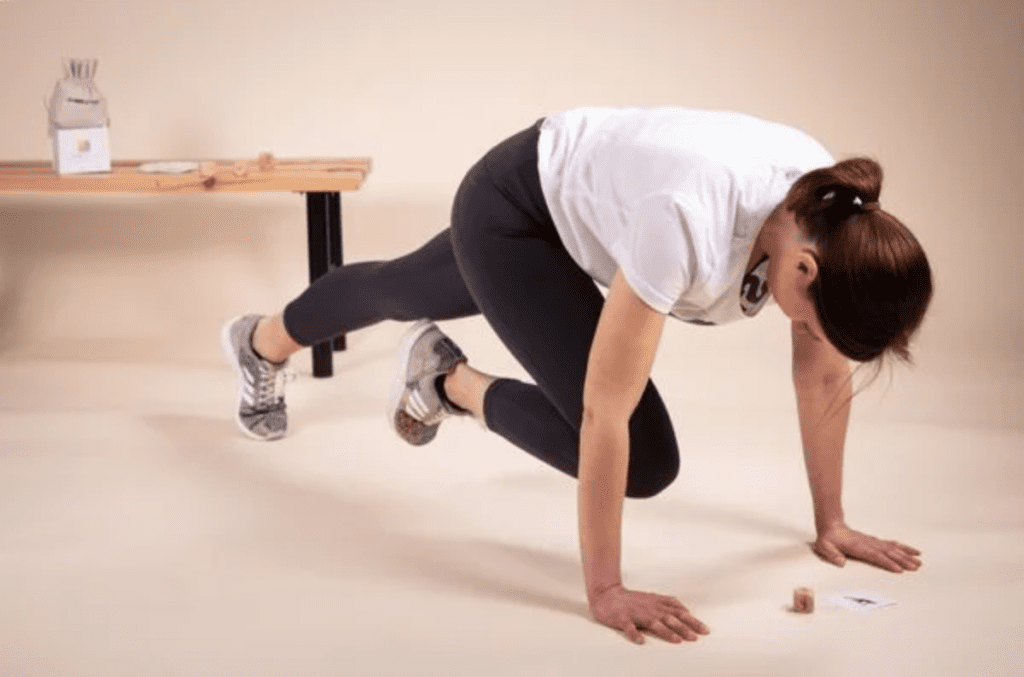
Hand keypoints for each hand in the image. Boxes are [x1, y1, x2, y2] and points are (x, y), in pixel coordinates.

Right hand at [589, 584, 709, 643]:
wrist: (607, 595)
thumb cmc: (632, 600)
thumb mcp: (653, 598)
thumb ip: (669, 604)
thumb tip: (686, 611)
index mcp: (658, 604)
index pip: (679, 612)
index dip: (692, 621)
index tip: (705, 631)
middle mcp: (650, 608)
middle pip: (670, 618)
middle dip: (684, 628)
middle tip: (696, 637)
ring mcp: (637, 613)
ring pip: (654, 623)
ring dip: (666, 632)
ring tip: (677, 640)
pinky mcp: (623, 619)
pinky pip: (629, 627)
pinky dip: (635, 634)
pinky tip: (641, 641)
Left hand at [813, 523, 921, 572]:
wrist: (832, 525)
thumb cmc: (828, 538)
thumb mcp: (824, 546)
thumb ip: (831, 554)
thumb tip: (840, 563)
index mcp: (859, 547)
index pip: (876, 556)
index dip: (887, 562)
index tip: (899, 569)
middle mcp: (869, 544)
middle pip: (889, 553)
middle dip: (903, 560)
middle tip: (916, 567)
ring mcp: (874, 542)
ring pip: (893, 549)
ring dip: (906, 555)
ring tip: (919, 562)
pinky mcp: (876, 542)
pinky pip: (892, 545)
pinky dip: (904, 548)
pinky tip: (913, 552)